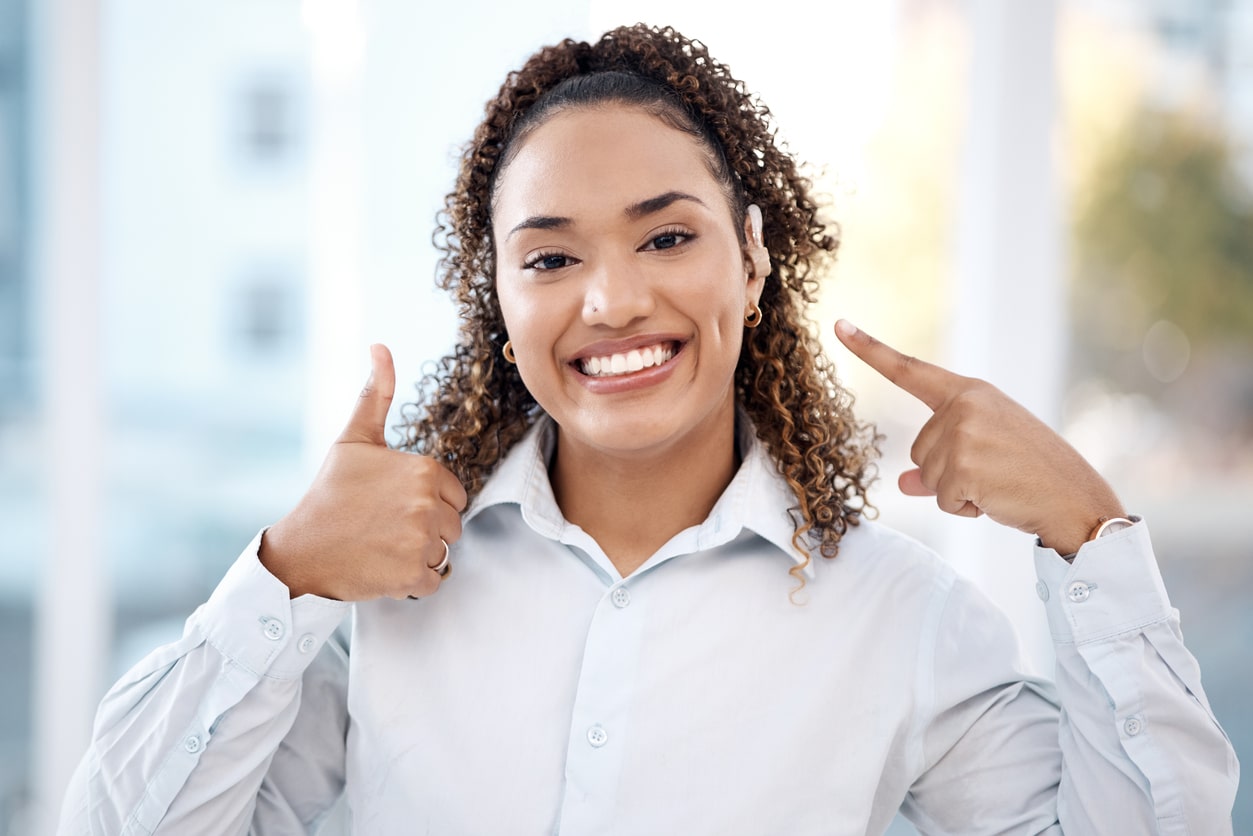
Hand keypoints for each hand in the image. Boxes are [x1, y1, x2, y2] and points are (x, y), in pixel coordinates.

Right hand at [259, 344, 467, 599]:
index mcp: (425, 470)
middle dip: (425, 527)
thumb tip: (380, 346)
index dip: (425, 500)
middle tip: (384, 524)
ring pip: (444, 551)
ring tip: (383, 544)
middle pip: (452, 523)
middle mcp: (429, 504)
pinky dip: (413, 580)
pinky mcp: (413, 576)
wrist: (302, 549)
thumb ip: (377, 394)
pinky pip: (434, 580)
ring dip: (419, 553)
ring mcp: (422, 542)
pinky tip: (384, 565)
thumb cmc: (329, 493)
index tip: (391, 502)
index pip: (453, 493)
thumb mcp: (354, 438)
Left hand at [834, 320, 1123, 554]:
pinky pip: (942, 500)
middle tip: (994, 472)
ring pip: (927, 478)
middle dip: (948, 473)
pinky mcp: (965, 466)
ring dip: (958, 492)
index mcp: (970, 392)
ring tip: (999, 484)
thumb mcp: (985, 455)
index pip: (910, 370)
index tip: (838, 324)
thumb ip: (939, 464)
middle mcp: (964, 405)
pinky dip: (965, 509)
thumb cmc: (1032, 474)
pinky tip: (997, 499)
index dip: (870, 349)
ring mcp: (963, 434)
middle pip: (918, 451)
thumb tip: (903, 484)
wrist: (1077, 498)